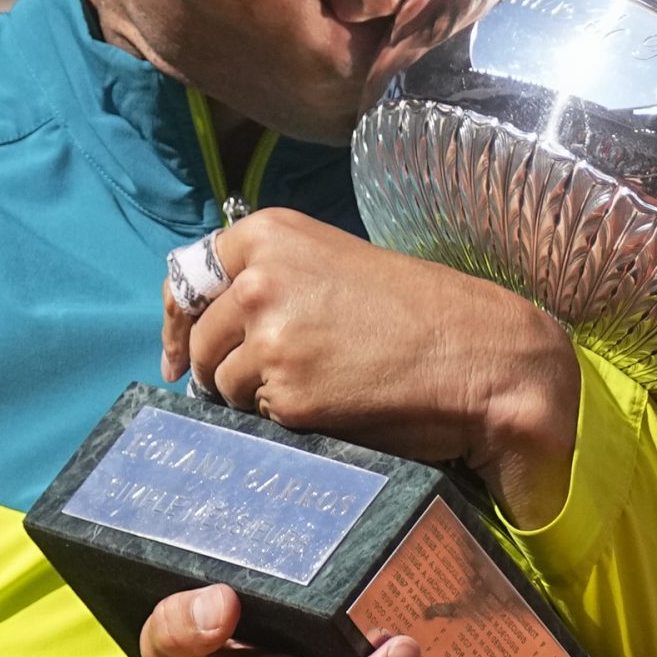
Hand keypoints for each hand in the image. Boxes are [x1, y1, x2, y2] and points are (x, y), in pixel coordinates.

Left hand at [161, 209, 579, 525]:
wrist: (481, 354)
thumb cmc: (419, 312)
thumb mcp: (334, 265)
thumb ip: (273, 280)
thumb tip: (212, 326)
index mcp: (268, 234)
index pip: (187, 278)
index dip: (177, 322)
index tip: (175, 354)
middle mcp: (258, 279)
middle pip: (201, 340)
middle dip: (220, 368)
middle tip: (269, 382)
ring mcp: (268, 338)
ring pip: (224, 385)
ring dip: (254, 398)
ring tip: (320, 388)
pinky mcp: (286, 394)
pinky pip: (260, 420)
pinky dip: (287, 422)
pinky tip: (333, 408)